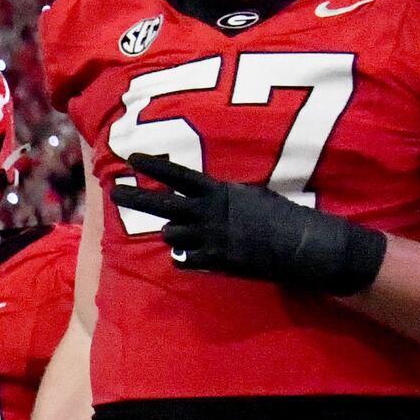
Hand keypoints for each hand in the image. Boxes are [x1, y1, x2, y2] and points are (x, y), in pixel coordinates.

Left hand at [109, 155, 388, 294]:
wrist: (303, 246)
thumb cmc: (283, 217)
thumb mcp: (253, 195)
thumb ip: (224, 196)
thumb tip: (204, 195)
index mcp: (221, 192)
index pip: (179, 175)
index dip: (154, 166)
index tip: (131, 158)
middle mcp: (210, 213)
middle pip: (162, 204)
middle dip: (135, 198)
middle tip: (115, 193)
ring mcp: (210, 237)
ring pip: (171, 234)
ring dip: (175, 233)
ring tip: (187, 232)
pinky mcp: (215, 261)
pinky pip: (184, 259)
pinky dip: (186, 257)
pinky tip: (195, 254)